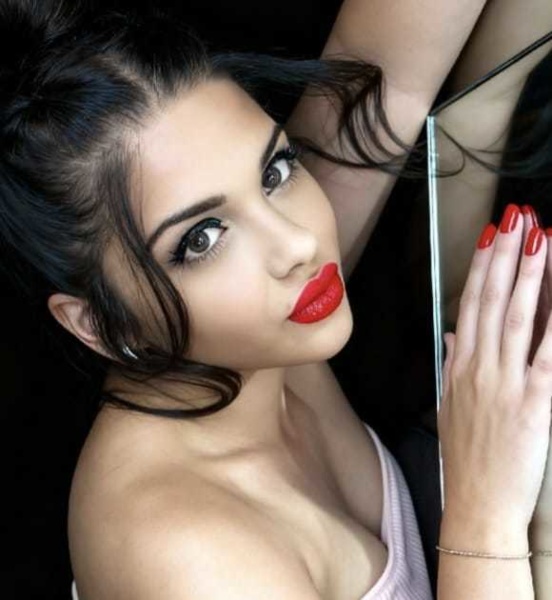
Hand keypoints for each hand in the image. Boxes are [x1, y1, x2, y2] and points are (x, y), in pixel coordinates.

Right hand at [439, 203, 551, 545]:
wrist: (478, 503)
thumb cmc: (467, 457)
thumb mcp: (449, 407)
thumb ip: (452, 366)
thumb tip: (453, 336)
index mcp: (460, 367)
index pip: (470, 305)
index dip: (482, 267)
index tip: (491, 237)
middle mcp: (479, 367)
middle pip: (492, 301)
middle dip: (506, 255)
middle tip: (518, 219)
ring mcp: (505, 384)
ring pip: (518, 318)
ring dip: (529, 274)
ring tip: (540, 238)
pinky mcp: (534, 404)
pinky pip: (548, 355)